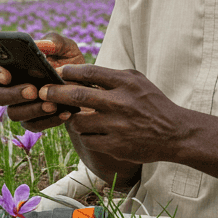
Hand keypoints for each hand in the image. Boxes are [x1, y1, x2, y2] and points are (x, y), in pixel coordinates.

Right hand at [0, 33, 85, 131]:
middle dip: (14, 94)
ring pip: (14, 114)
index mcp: (13, 68)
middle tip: (33, 91)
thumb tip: (41, 45)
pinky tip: (65, 112)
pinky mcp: (33, 122)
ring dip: (33, 109)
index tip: (6, 75)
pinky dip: (49, 120)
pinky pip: (34, 125)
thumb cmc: (70, 64)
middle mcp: (11, 89)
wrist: (86, 88)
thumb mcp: (67, 48)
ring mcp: (20, 107)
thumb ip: (54, 41)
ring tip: (52, 104)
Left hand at [40, 64, 188, 164]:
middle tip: (42, 92)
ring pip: (78, 122)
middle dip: (54, 93)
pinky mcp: (115, 145)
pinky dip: (85, 135)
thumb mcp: (137, 81)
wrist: (174, 133)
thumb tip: (81, 73)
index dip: (69, 72)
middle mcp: (120, 103)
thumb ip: (112, 75)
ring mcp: (117, 126)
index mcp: (125, 83)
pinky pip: (88, 140)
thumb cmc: (153, 104)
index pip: (89, 73)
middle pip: (76, 96)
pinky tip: (90, 132)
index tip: (58, 73)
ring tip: (73, 117)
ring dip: (71, 119)